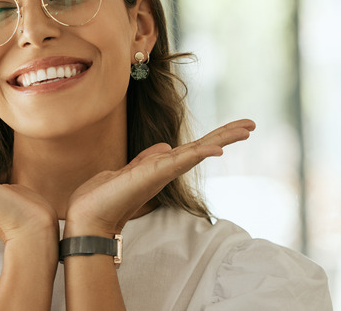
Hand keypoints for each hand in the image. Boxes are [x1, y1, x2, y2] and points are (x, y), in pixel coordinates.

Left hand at [64, 119, 255, 236]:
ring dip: (223, 139)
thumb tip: (164, 146)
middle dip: (227, 135)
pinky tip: (218, 149)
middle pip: (203, 148)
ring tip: (246, 128)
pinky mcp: (154, 174)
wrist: (87, 216)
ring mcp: (163, 172)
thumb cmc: (104, 197)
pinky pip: (182, 161)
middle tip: (252, 124)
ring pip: (198, 151)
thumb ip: (147, 159)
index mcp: (162, 166)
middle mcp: (167, 170)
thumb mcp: (129, 170)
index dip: (215, 137)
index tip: (237, 127)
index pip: (194, 148)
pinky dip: (200, 154)